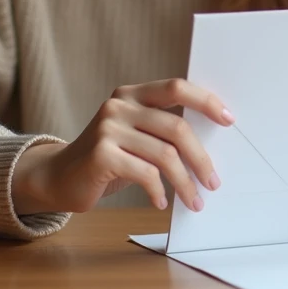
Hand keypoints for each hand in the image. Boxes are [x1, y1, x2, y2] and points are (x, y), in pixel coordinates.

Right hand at [11, 79, 234, 214]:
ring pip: (165, 155)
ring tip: (195, 201)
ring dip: (185, 183)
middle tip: (213, 182)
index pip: (176, 86)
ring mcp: (108, 128)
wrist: (58, 177)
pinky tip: (161, 202)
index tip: (229, 120)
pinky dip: (159, 191)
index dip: (206, 101)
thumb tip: (213, 140)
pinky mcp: (102, 155)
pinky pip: (146, 174)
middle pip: (176, 127)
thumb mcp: (134, 135)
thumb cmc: (108, 159)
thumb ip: (162, 129)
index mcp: (132, 94)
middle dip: (201, 158)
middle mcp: (119, 105)